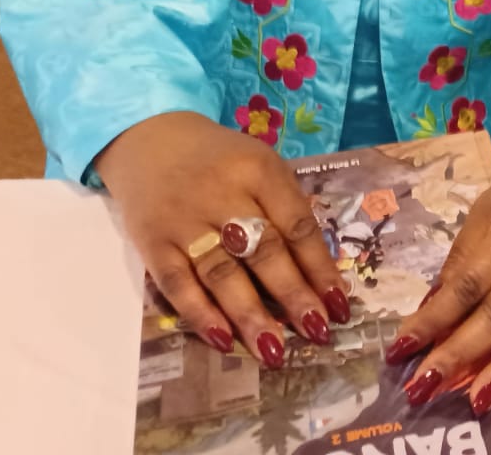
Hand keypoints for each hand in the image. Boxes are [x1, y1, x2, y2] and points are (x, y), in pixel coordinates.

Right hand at [95, 112, 350, 367]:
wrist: (150, 140)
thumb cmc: (219, 160)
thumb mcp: (260, 166)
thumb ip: (284, 208)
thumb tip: (317, 271)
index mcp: (258, 170)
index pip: (297, 225)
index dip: (320, 267)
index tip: (339, 304)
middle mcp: (222, 194)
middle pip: (264, 251)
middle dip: (294, 296)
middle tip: (317, 332)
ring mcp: (184, 220)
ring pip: (222, 273)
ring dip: (251, 315)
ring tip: (275, 350)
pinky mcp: (152, 243)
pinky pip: (178, 284)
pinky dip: (200, 314)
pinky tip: (223, 339)